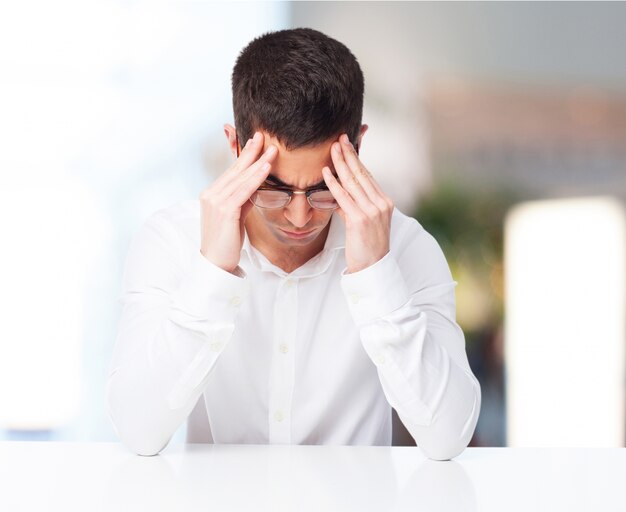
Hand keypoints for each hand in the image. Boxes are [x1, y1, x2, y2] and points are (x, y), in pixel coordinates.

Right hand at [199, 132, 276, 272]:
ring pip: (240, 178)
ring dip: (257, 162)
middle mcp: (211, 194)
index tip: (256, 141)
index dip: (244, 155)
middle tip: (263, 135)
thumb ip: (243, 199)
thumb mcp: (236, 215)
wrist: (216, 263)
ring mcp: (215, 202)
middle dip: (250, 151)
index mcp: (211, 194)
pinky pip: (243, 191)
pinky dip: (256, 178)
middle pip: (235, 169)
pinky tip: (266, 168)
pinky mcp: (224, 211)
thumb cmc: (226, 241)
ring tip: (271, 149)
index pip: (231, 171)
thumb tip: (256, 185)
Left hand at [322, 134, 393, 273]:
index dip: (357, 158)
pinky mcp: (360, 220)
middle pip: (361, 174)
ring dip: (340, 163)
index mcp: (384, 202)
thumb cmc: (366, 247)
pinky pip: (344, 198)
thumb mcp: (362, 222)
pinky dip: (333, 184)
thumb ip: (352, 207)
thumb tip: (339, 196)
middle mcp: (381, 203)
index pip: (368, 175)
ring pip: (353, 182)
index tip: (347, 144)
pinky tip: (326, 173)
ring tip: (331, 149)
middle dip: (349, 154)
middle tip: (339, 138)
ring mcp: (372, 211)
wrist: (373, 268)